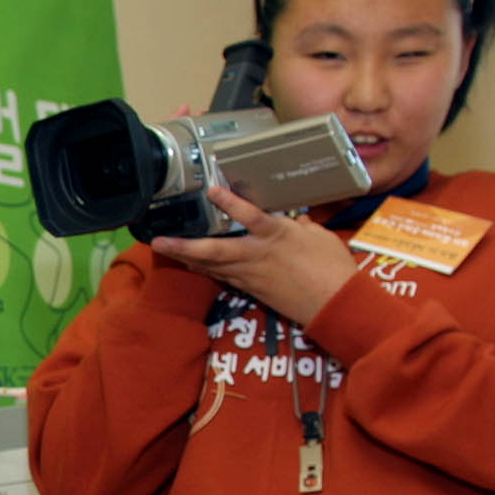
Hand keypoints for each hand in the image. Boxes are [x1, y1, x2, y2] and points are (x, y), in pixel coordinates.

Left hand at [150, 185, 356, 326]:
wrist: (336, 304)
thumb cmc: (333, 268)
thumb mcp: (321, 237)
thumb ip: (303, 226)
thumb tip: (297, 220)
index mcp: (277, 236)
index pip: (251, 216)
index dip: (231, 203)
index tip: (212, 190)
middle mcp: (257, 255)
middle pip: (215, 250)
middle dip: (184, 246)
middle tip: (158, 241)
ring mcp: (250, 274)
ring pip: (211, 265)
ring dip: (186, 257)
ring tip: (163, 248)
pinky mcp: (250, 289)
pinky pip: (221, 276)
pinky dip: (204, 268)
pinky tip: (188, 263)